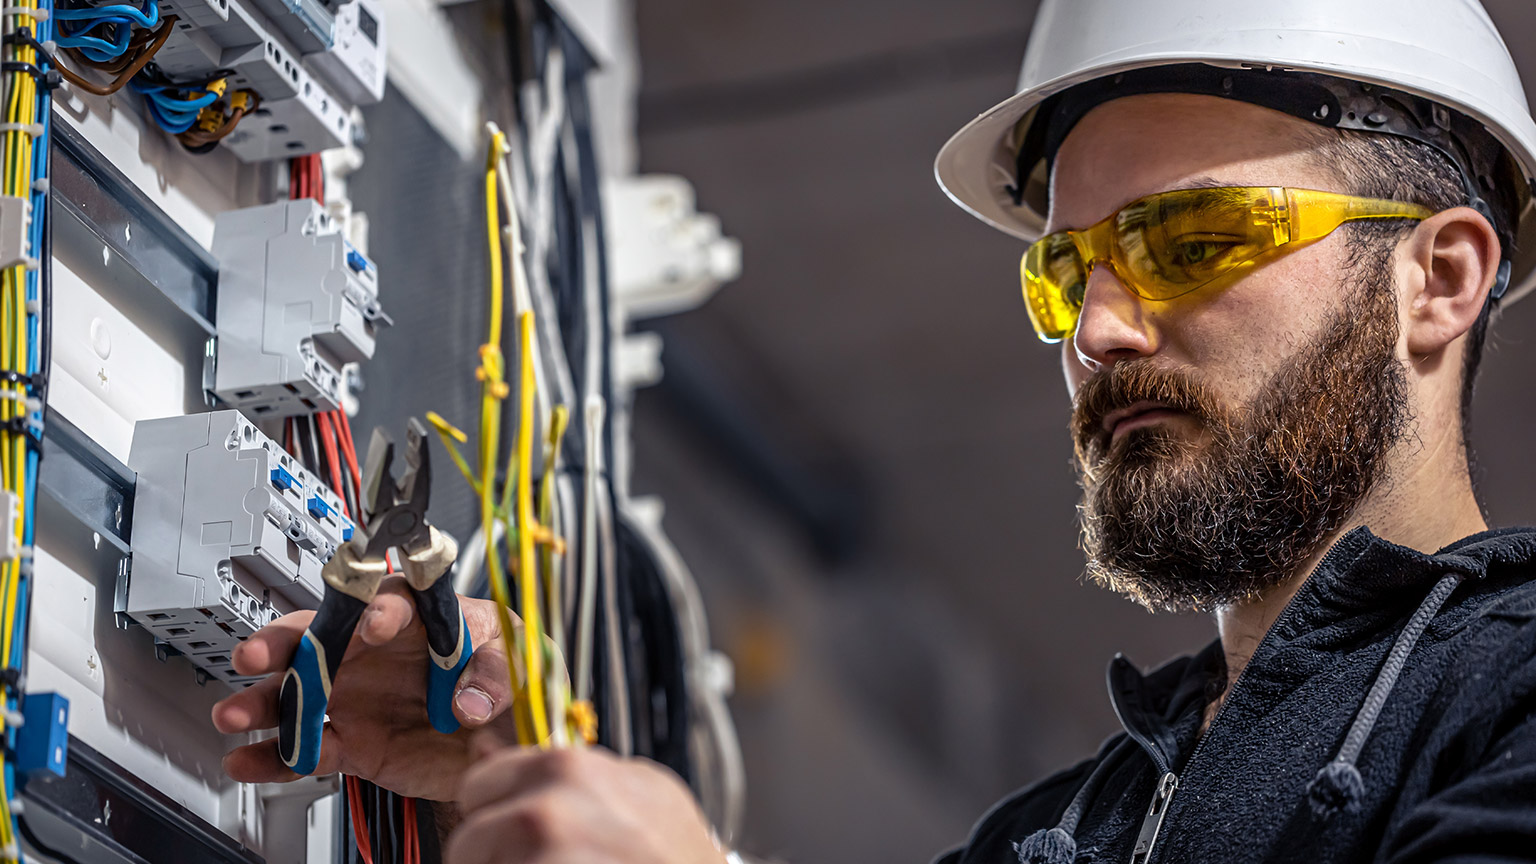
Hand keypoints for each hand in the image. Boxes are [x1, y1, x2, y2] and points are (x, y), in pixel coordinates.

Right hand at [211, 579, 519, 800]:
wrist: (505, 738)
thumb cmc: (507, 677)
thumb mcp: (518, 661)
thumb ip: (495, 674)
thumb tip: (469, 700)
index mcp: (419, 617)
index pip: (391, 601)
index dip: (379, 610)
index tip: (374, 624)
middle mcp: (376, 652)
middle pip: (320, 637)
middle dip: (284, 644)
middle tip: (257, 654)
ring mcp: (358, 697)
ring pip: (300, 694)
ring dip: (264, 703)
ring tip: (233, 713)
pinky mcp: (354, 742)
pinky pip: (308, 748)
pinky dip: (276, 757)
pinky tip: (247, 760)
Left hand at [446, 737, 725, 863]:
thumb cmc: (678, 854)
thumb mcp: (639, 789)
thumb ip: (565, 770)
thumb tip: (486, 747)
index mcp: (565, 769)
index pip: (478, 786)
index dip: (497, 814)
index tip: (523, 834)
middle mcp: (544, 813)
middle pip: (469, 840)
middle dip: (494, 856)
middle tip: (548, 862)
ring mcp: (538, 860)